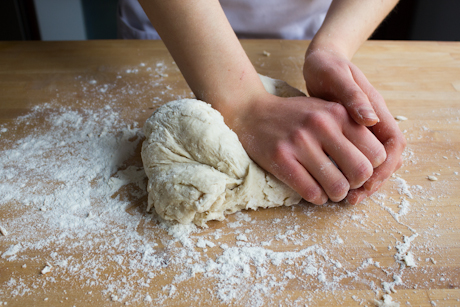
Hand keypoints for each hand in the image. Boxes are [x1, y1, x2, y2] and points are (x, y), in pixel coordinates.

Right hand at [230, 93, 386, 204]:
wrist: (252, 113)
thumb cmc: (294, 116)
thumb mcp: (325, 109)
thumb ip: (351, 127)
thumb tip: (381, 161)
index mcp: (338, 112)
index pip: (376, 152)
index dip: (373, 168)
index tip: (360, 170)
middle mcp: (321, 125)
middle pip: (361, 172)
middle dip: (357, 184)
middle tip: (347, 182)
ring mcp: (299, 142)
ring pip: (337, 187)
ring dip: (337, 194)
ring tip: (330, 189)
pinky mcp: (281, 159)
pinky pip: (311, 192)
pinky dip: (317, 198)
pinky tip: (314, 191)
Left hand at [303, 47, 405, 203]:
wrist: (319, 62)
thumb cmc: (328, 66)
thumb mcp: (338, 77)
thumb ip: (354, 97)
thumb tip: (371, 120)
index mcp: (376, 110)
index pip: (393, 144)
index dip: (386, 166)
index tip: (368, 181)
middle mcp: (372, 122)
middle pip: (385, 158)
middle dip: (374, 180)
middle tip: (354, 197)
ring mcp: (359, 129)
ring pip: (371, 161)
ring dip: (362, 180)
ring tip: (346, 196)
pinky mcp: (345, 134)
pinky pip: (354, 158)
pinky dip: (348, 172)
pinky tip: (334, 181)